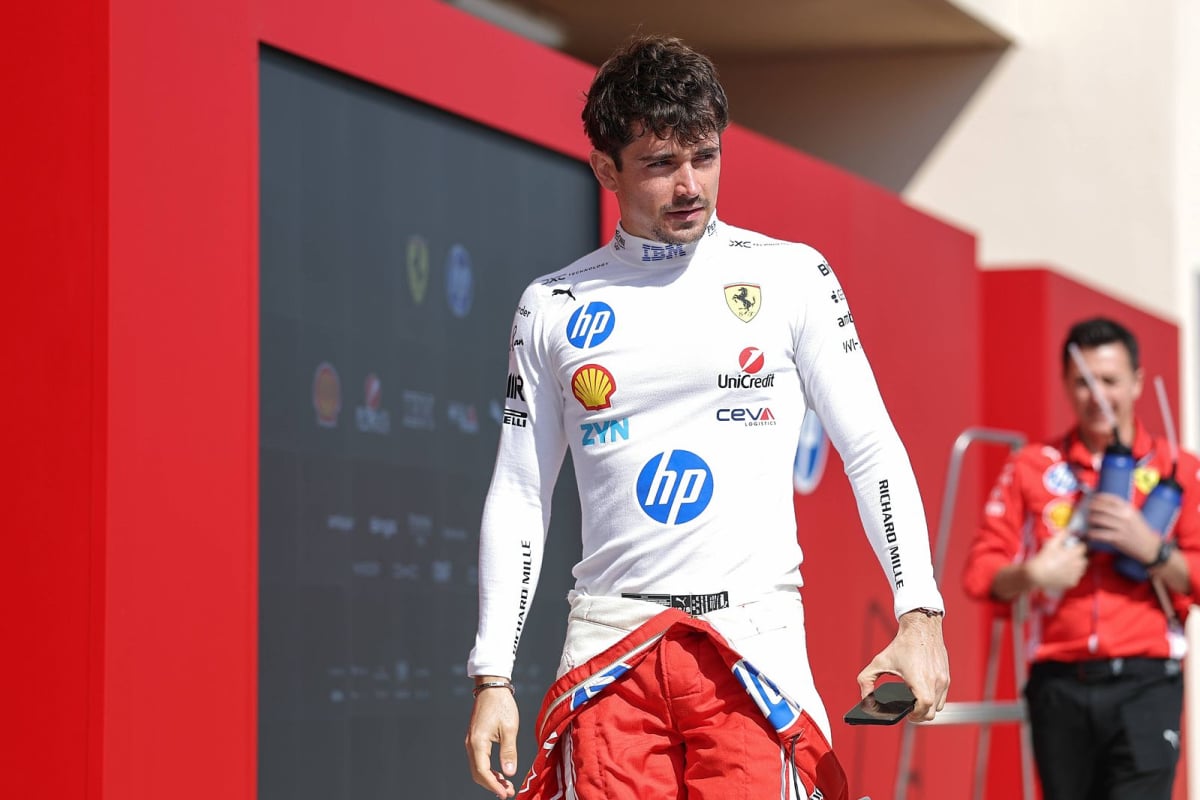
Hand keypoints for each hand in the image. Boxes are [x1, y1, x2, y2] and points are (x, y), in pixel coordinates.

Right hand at [464, 681, 519, 798]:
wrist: (491, 687)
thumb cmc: (501, 705)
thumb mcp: (509, 729)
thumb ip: (508, 752)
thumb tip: (509, 773)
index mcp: (478, 742)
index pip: (482, 772)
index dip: (493, 785)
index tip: (505, 794)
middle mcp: (471, 744)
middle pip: (478, 773)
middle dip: (492, 785)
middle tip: (508, 792)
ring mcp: (471, 741)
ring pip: (477, 767)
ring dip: (490, 778)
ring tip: (506, 785)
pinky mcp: (475, 738)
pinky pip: (479, 759)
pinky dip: (488, 769)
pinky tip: (500, 773)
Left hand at [856, 611, 948, 721]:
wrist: (921, 627)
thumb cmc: (902, 645)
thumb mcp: (879, 661)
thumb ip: (866, 680)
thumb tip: (864, 698)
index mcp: (919, 679)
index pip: (924, 708)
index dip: (914, 716)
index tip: (906, 715)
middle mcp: (935, 681)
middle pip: (932, 712)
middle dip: (919, 715)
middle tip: (908, 711)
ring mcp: (943, 679)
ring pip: (939, 706)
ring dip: (927, 708)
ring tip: (914, 703)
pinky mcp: (947, 675)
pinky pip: (942, 695)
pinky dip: (933, 699)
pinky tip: (921, 693)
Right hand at [1026, 529, 1088, 590]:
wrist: (1037, 574)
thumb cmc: (1044, 558)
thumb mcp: (1052, 543)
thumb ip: (1062, 535)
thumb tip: (1069, 529)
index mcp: (1075, 554)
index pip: (1083, 547)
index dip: (1077, 546)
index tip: (1071, 547)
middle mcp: (1078, 564)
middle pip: (1084, 558)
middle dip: (1078, 556)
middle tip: (1067, 556)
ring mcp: (1076, 574)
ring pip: (1081, 568)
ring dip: (1076, 565)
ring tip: (1064, 564)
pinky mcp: (1073, 582)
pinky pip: (1076, 576)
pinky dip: (1072, 574)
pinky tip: (1063, 572)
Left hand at [1086, 493, 1160, 562]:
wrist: (1150, 546)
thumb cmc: (1139, 530)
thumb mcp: (1133, 515)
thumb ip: (1120, 508)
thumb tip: (1102, 502)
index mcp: (1128, 508)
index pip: (1110, 498)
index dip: (1098, 497)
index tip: (1092, 498)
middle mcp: (1124, 515)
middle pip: (1101, 507)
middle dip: (1090, 507)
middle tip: (1085, 510)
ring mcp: (1121, 527)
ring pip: (1098, 519)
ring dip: (1089, 520)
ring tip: (1088, 521)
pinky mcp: (1118, 538)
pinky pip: (1100, 534)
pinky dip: (1092, 533)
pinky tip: (1090, 534)